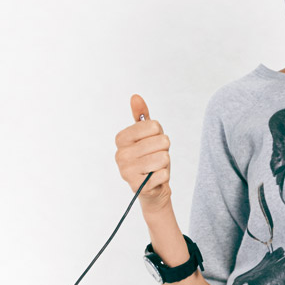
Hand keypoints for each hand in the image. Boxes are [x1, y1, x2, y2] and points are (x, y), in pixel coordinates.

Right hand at [114, 94, 172, 213]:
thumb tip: (135, 97)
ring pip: (163, 158)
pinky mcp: (137, 186)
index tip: (152, 141)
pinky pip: (163, 174)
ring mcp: (127, 171)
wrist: (153, 187)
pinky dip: (164, 176)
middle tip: (156, 156)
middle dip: (164, 149)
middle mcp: (120, 154)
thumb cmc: (150, 157)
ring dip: (165, 163)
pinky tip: (156, 178)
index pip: (154, 126)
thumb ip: (141, 116)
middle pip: (161, 141)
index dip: (159, 133)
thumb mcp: (147, 135)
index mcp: (121, 138)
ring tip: (156, 167)